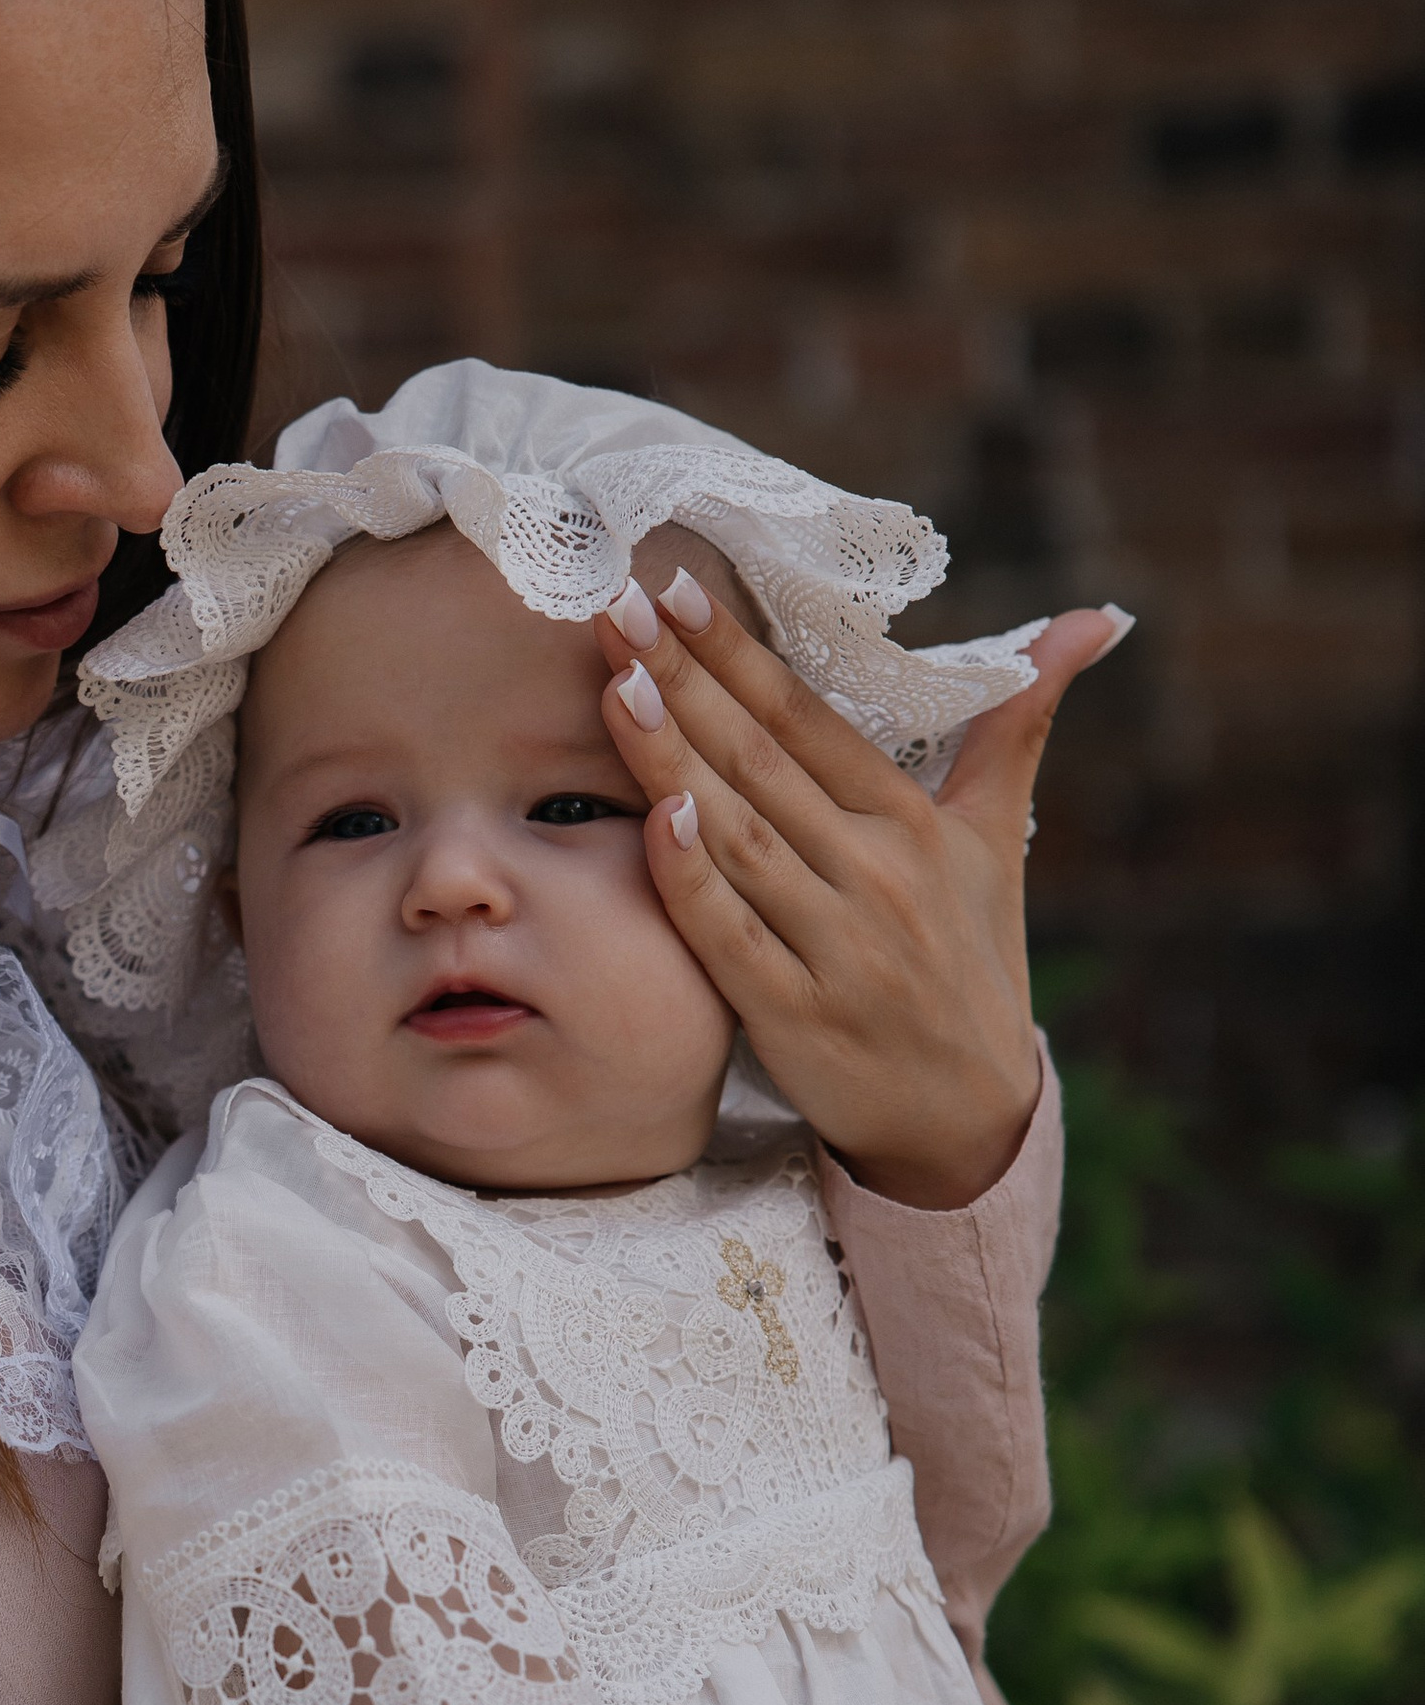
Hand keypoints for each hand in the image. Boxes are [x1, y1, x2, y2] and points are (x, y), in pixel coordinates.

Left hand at [597, 560, 1125, 1208]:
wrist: (969, 1116)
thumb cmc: (969, 963)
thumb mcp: (996, 838)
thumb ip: (1016, 725)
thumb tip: (1091, 620)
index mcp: (913, 822)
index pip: (808, 720)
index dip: (739, 654)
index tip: (672, 588)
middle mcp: (879, 875)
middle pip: (763, 762)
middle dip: (684, 679)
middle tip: (614, 608)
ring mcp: (838, 947)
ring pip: (740, 835)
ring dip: (673, 757)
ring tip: (616, 683)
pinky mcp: (796, 1017)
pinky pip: (731, 937)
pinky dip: (693, 879)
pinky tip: (652, 819)